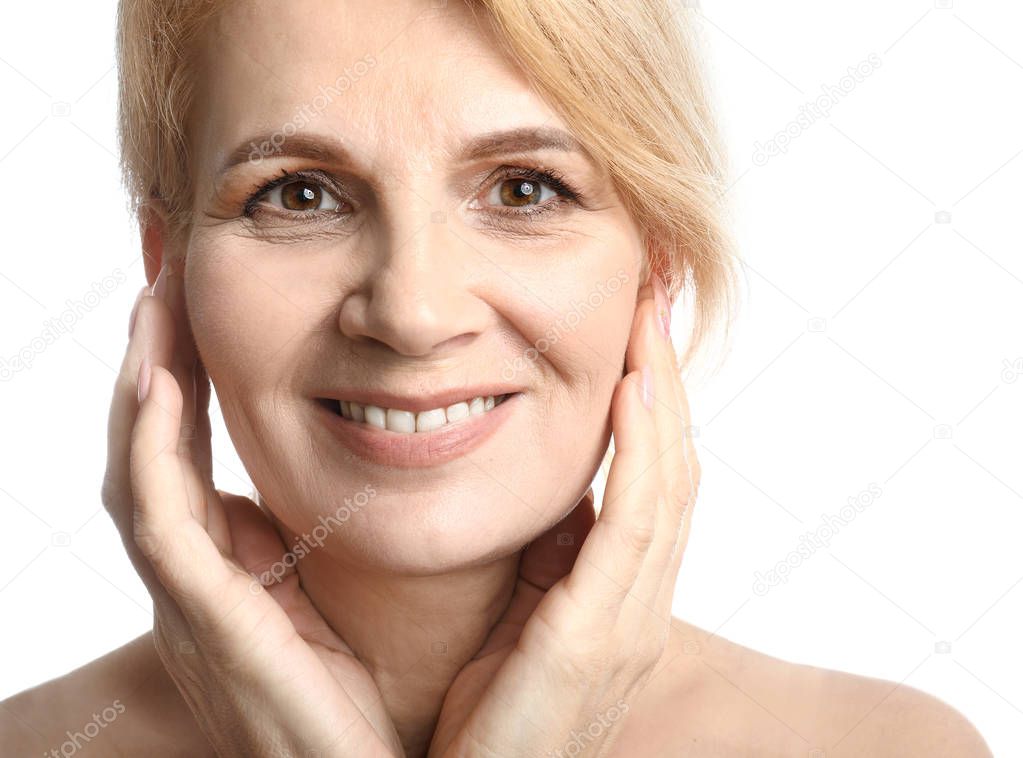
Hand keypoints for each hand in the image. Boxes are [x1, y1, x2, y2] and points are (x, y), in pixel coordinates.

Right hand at [102, 262, 403, 756]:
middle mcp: (202, 576)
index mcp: (237, 568)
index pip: (194, 455)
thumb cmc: (374, 691)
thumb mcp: (361, 588)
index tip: (206, 308)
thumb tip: (429, 434)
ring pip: (142, 471)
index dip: (190, 382)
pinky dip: (151, 450)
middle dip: (153, 363)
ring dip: (142, 384)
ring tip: (156, 303)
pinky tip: (159, 382)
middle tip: (165, 279)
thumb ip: (364, 519)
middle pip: (154, 450)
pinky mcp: (207, 621)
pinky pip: (161, 522)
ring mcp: (194, 598)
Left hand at [427, 272, 698, 756]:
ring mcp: (628, 622)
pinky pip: (634, 526)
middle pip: (673, 467)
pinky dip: (642, 453)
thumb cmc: (483, 722)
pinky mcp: (597, 639)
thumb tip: (536, 488)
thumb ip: (540, 561)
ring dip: (661, 396)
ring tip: (647, 321)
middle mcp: (638, 604)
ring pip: (667, 483)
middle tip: (652, 299)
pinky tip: (633, 389)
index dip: (649, 405)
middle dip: (665, 380)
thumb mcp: (519, 623)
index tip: (632, 331)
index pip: (650, 480)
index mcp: (617, 596)